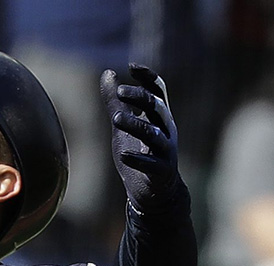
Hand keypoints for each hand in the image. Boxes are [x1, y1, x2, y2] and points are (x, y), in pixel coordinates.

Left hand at [100, 64, 180, 210]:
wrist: (153, 191)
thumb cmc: (140, 152)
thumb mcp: (124, 125)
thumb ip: (115, 101)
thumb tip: (107, 72)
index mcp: (159, 117)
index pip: (159, 91)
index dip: (148, 78)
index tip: (132, 67)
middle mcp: (166, 130)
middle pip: (157, 108)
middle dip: (140, 97)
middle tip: (120, 91)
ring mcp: (166, 151)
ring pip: (154, 134)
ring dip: (136, 125)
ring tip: (115, 118)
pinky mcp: (161, 171)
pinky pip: (152, 163)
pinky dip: (138, 159)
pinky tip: (123, 155)